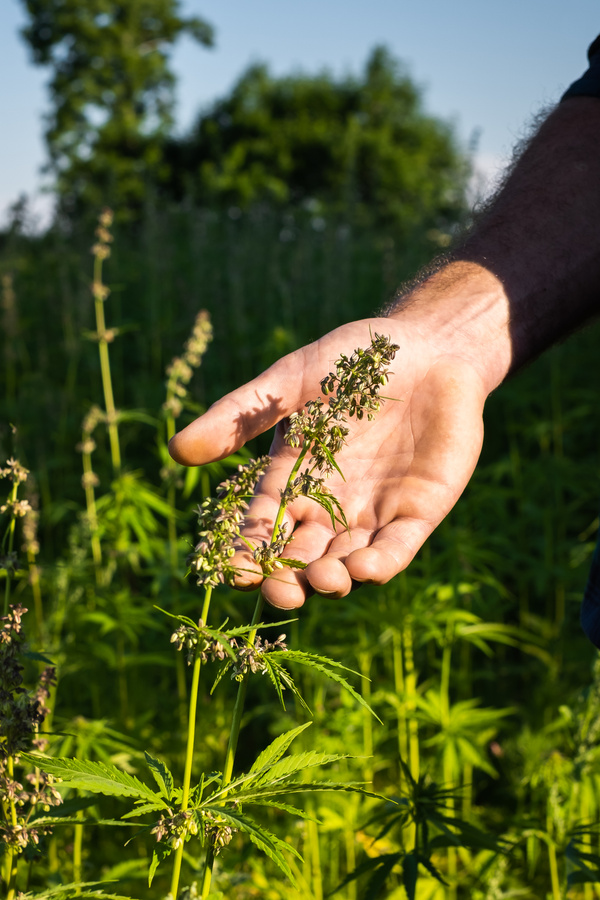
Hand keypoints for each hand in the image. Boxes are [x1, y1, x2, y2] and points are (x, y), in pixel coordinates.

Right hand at [169, 316, 488, 608]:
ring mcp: (374, 512)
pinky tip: (366, 569)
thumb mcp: (290, 381)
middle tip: (281, 593)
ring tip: (324, 580)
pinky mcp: (417, 512)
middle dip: (289, 580)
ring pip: (346, 562)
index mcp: (292, 478)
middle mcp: (329, 505)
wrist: (429, 345)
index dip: (247, 553)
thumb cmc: (354, 359)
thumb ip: (239, 415)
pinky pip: (397, 548)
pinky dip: (381, 564)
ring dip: (333, 579)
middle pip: (301, 557)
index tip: (235, 571)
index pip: (262, 528)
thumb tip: (176, 450)